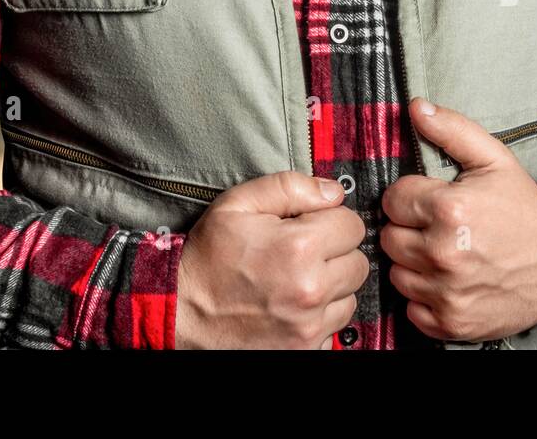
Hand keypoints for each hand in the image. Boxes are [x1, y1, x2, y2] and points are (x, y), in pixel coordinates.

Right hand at [175, 172, 367, 348]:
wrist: (178, 311)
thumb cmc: (207, 258)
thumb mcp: (238, 204)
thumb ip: (290, 187)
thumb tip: (333, 193)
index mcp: (300, 247)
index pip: (353, 225)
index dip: (331, 221)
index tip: (309, 227)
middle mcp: (311, 290)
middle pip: (358, 262)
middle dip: (335, 253)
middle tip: (303, 253)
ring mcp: (309, 325)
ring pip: (351, 295)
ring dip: (332, 286)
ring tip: (296, 279)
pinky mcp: (305, 348)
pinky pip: (335, 325)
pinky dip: (320, 314)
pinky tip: (293, 304)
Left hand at [380, 99, 536, 341]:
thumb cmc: (525, 209)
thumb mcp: (495, 160)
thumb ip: (452, 130)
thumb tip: (416, 107)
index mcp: (450, 209)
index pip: (393, 199)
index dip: (411, 197)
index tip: (432, 200)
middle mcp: (444, 253)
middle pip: (389, 237)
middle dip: (410, 229)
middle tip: (439, 227)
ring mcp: (446, 292)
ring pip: (397, 273)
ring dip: (414, 263)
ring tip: (445, 253)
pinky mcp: (451, 322)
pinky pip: (412, 309)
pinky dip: (425, 297)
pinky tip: (449, 281)